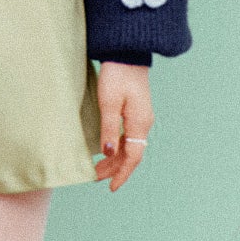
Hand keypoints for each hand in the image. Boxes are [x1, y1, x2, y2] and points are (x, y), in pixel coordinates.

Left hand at [94, 61, 153, 190]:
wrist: (126, 53)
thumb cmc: (117, 75)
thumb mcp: (109, 103)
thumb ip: (109, 129)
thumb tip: (109, 153)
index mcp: (140, 123)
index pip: (133, 157)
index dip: (122, 174)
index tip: (111, 187)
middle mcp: (144, 122)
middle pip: (131, 153)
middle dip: (115, 169)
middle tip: (95, 178)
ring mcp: (141, 116)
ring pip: (129, 145)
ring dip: (115, 158)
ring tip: (98, 168)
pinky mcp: (136, 110)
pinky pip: (129, 136)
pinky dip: (118, 147)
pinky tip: (108, 150)